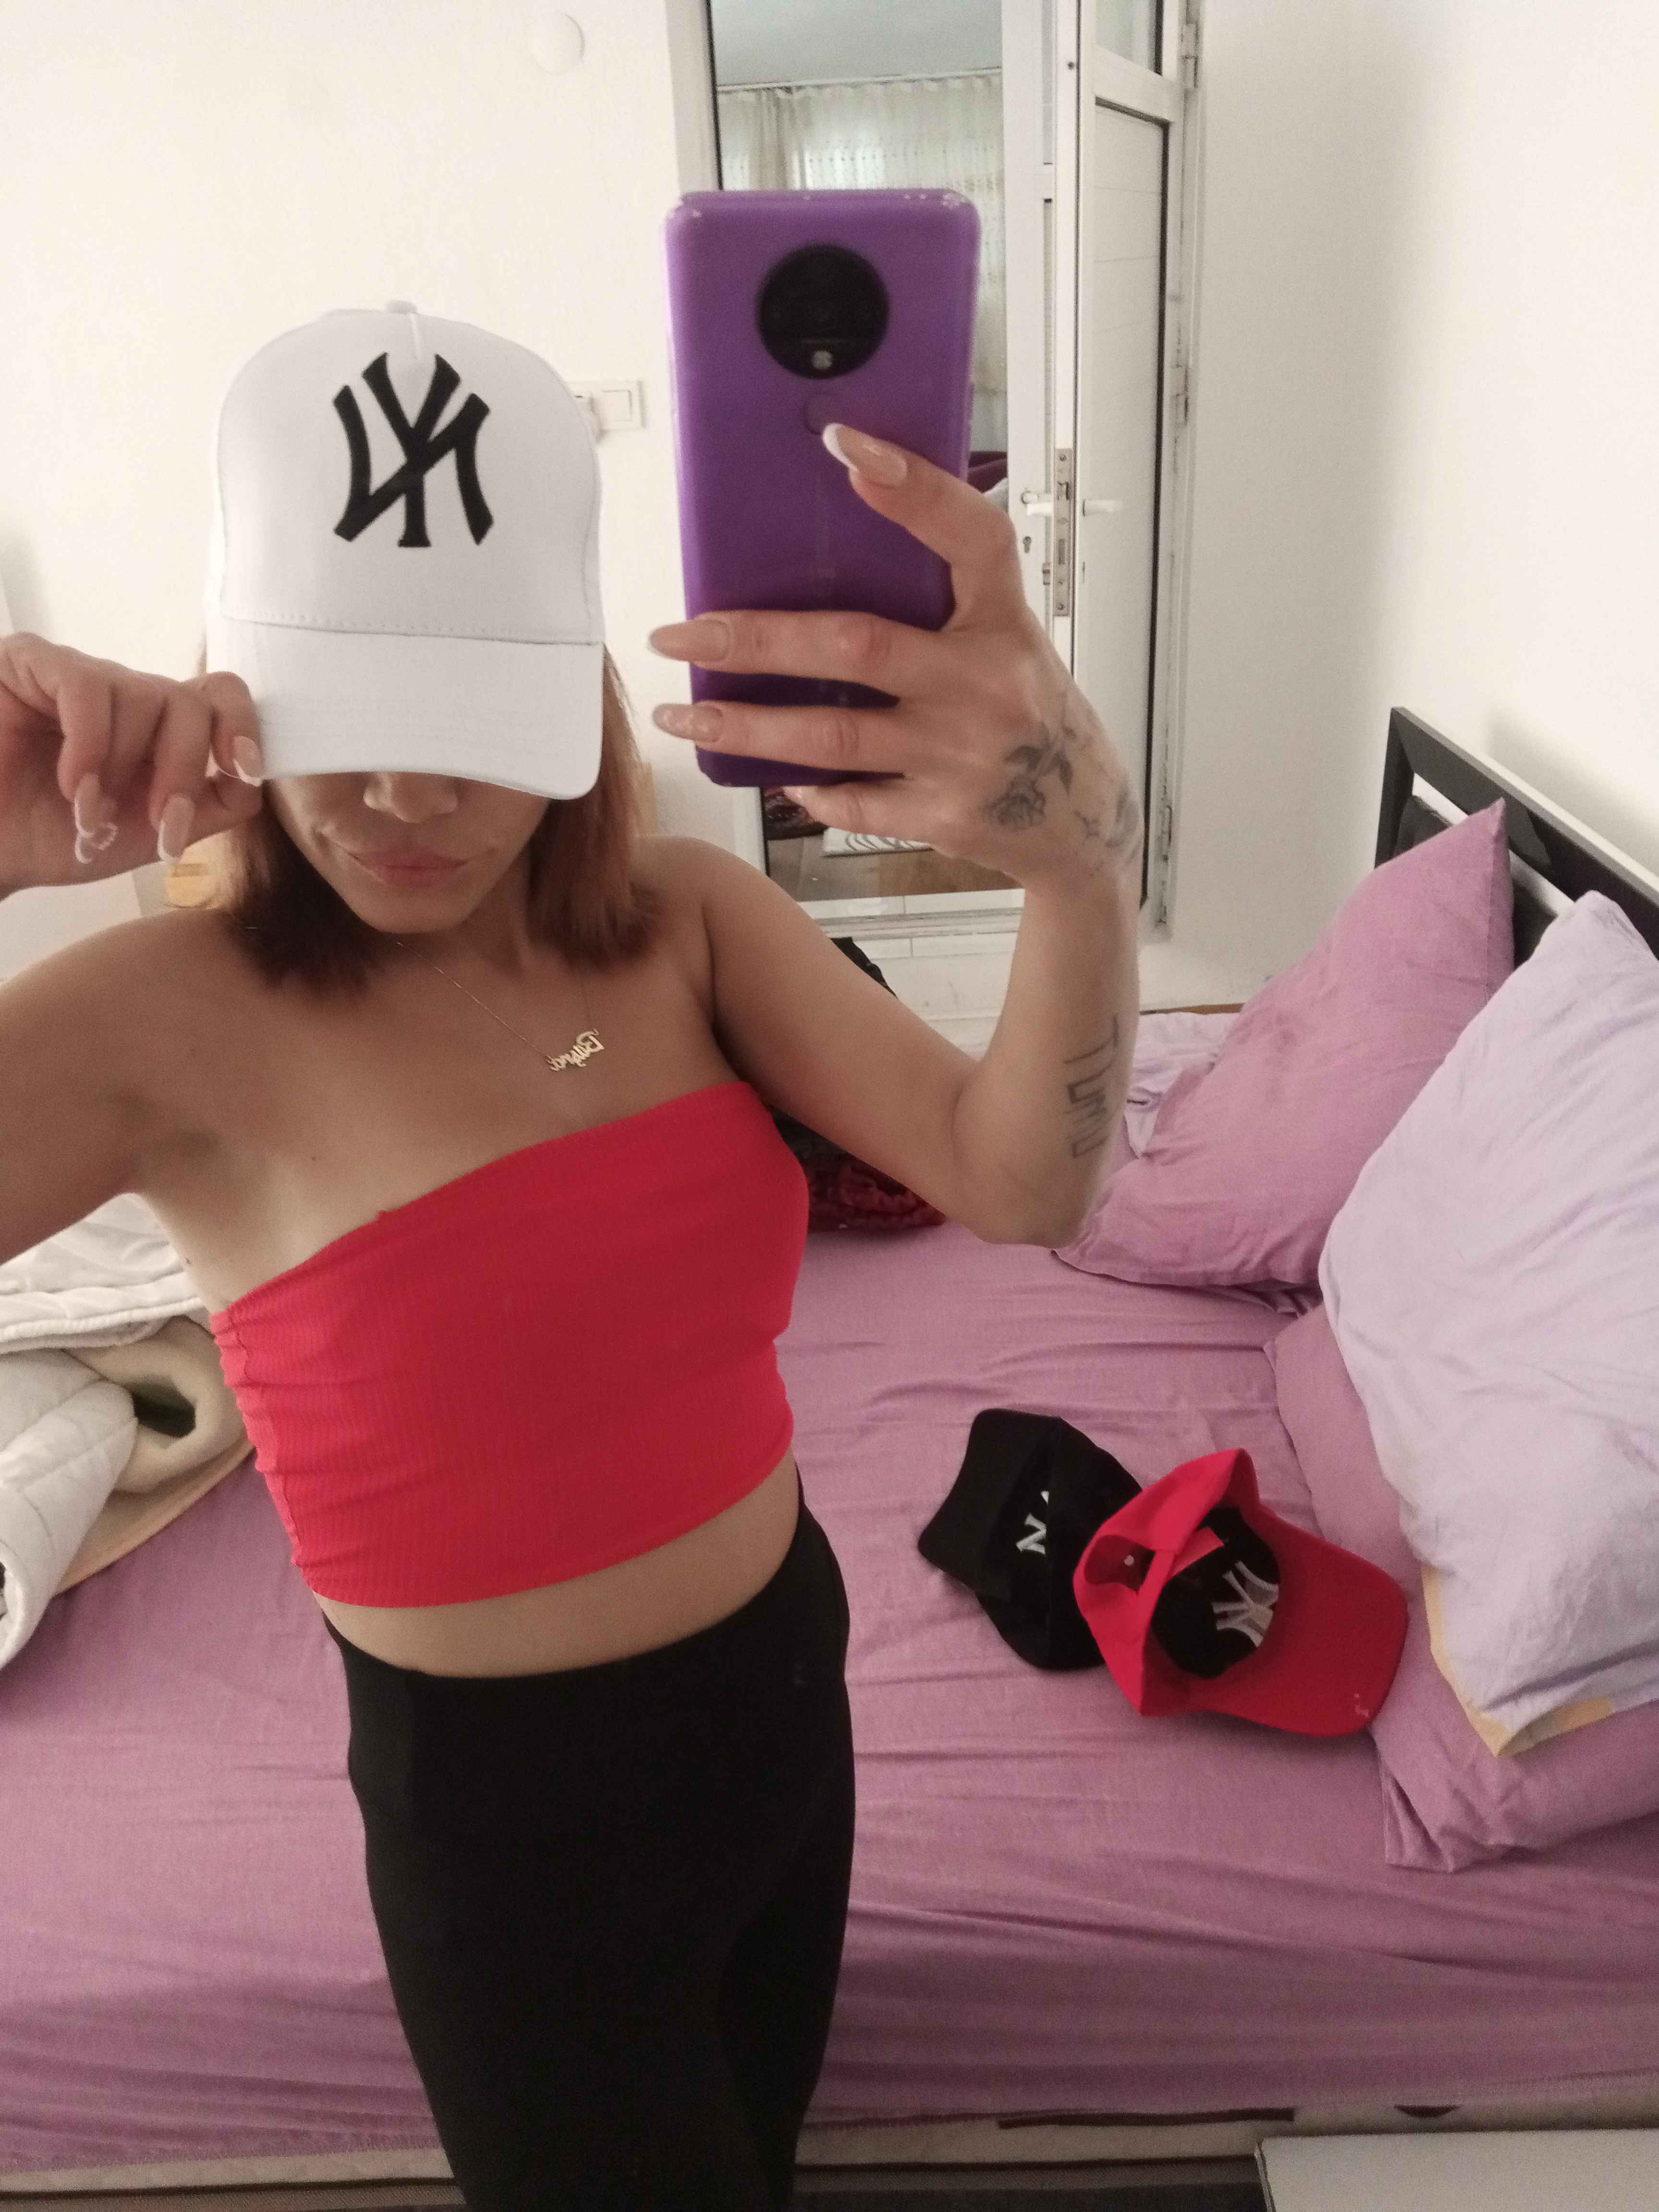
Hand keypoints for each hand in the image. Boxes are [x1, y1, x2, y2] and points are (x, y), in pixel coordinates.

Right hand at [0, 633, 264, 892]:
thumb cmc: (58, 838)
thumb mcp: (150, 832)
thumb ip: (207, 806)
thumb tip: (250, 780)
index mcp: (159, 729)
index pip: (220, 696)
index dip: (241, 726)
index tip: (242, 769)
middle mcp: (126, 695)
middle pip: (190, 702)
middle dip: (182, 769)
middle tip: (157, 821)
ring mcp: (81, 675)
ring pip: (144, 696)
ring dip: (124, 768)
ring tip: (92, 814)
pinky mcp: (32, 661)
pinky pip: (86, 688)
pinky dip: (89, 746)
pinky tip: (70, 784)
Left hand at [647, 426, 1143, 891]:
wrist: (1079, 814)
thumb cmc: (1023, 707)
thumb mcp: (1002, 636)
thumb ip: (938, 598)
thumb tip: (827, 547)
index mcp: (1004, 620)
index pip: (971, 537)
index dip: (914, 489)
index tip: (844, 448)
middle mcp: (986, 683)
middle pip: (857, 645)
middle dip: (753, 641)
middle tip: (678, 636)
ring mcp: (964, 754)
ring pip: (833, 734)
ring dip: (745, 727)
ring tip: (683, 716)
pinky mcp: (945, 814)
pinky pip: (853, 799)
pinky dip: (805, 787)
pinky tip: (769, 772)